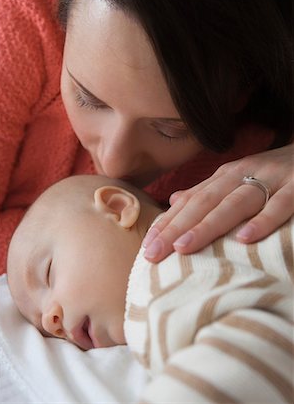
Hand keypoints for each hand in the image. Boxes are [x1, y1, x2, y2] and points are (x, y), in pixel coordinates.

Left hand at [143, 142, 293, 261]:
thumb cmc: (271, 173)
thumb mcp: (237, 178)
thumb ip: (207, 191)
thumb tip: (173, 200)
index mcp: (225, 176)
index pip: (190, 201)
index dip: (167, 222)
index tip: (147, 246)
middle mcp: (242, 175)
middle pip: (204, 202)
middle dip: (176, 227)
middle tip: (153, 253)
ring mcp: (270, 179)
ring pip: (234, 203)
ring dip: (208, 225)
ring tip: (184, 247)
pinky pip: (280, 204)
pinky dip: (263, 220)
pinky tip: (245, 239)